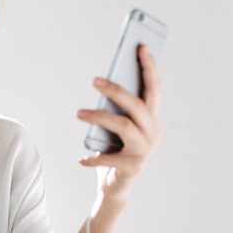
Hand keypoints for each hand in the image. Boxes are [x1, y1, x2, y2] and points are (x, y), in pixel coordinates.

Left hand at [77, 44, 160, 190]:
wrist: (117, 186)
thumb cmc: (114, 151)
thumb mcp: (115, 129)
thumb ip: (115, 110)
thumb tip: (102, 85)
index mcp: (151, 120)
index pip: (154, 89)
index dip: (149, 67)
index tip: (141, 46)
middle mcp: (153, 133)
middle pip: (137, 105)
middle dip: (117, 90)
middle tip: (95, 80)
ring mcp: (144, 151)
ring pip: (123, 126)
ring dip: (99, 117)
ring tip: (79, 113)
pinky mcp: (133, 167)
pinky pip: (109, 158)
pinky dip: (93, 158)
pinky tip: (81, 159)